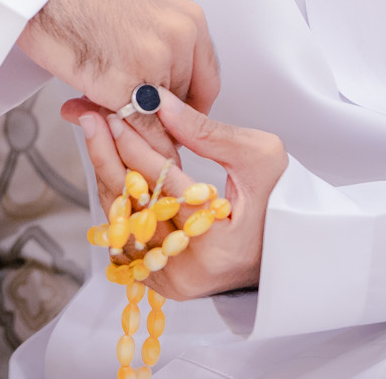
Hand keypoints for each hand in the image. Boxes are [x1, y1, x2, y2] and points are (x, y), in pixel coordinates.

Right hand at [16, 0, 219, 113]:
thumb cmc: (81, 5)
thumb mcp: (142, 18)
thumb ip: (166, 55)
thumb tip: (172, 106)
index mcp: (190, 20)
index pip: (207, 82)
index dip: (189, 109)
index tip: (174, 120)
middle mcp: (180, 39)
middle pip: (185, 104)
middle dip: (157, 117)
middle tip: (130, 117)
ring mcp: (155, 62)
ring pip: (163, 122)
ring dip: (138, 129)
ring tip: (108, 114)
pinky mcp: (126, 85)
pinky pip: (141, 129)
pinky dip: (127, 137)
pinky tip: (104, 124)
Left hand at [65, 90, 286, 300]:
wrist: (294, 249)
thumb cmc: (283, 202)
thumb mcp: (258, 156)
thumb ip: (205, 131)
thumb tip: (159, 102)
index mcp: (219, 244)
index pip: (162, 186)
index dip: (134, 145)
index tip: (114, 114)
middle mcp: (191, 270)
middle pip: (133, 206)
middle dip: (108, 155)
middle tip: (90, 118)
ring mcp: (175, 282)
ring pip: (124, 221)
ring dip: (108, 174)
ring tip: (96, 134)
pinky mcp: (164, 282)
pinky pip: (128, 236)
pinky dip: (119, 199)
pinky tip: (112, 166)